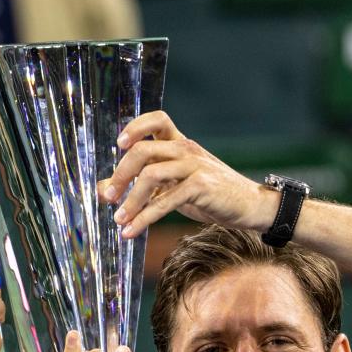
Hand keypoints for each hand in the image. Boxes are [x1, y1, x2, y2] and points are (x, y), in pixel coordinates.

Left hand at [97, 111, 278, 238]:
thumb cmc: (209, 195)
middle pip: (143, 150)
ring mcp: (195, 166)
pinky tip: (131, 231)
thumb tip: (101, 191)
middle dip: (120, 174)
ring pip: (151, 175)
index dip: (136, 126)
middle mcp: (186, 150)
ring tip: (118, 220)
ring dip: (130, 200)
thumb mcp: (171, 187)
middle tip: (108, 196)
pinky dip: (144, 218)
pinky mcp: (201, 187)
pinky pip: (165, 201)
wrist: (250, 206)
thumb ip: (140, 186)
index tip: (119, 145)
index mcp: (180, 144)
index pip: (157, 120)